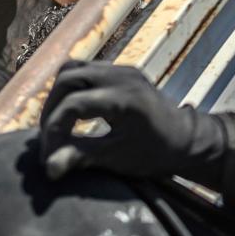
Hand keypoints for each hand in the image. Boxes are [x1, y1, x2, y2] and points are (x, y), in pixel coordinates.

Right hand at [38, 61, 210, 181]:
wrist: (186, 139)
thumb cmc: (155, 152)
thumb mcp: (117, 157)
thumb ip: (81, 156)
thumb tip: (48, 166)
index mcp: (124, 97)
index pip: (72, 103)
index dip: (53, 131)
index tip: (50, 157)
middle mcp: (123, 76)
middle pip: (67, 78)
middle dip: (51, 108)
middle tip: (49, 138)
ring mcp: (123, 70)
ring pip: (74, 68)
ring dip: (59, 95)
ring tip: (57, 126)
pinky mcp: (123, 72)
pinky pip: (86, 70)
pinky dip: (72, 89)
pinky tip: (72, 114)